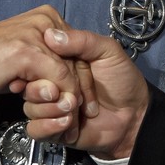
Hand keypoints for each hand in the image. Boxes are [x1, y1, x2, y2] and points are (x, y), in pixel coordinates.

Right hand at [0, 6, 88, 111]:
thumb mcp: (26, 59)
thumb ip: (49, 61)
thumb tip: (71, 79)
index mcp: (48, 19)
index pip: (78, 50)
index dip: (83, 79)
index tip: (82, 103)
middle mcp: (46, 21)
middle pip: (78, 61)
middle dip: (80, 92)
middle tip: (77, 114)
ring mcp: (36, 34)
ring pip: (69, 71)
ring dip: (69, 99)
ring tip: (66, 116)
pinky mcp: (26, 51)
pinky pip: (57, 78)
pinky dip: (58, 97)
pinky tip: (50, 107)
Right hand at [23, 27, 149, 159]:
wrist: (134, 114)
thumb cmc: (122, 80)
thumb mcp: (108, 52)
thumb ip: (83, 41)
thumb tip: (50, 34)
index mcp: (60, 65)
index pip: (37, 62)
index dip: (41, 67)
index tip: (51, 71)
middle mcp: (51, 84)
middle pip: (29, 86)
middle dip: (47, 92)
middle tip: (71, 97)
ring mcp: (50, 107)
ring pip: (30, 108)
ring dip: (51, 109)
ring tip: (74, 110)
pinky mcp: (52, 130)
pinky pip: (34, 130)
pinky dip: (48, 127)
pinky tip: (68, 123)